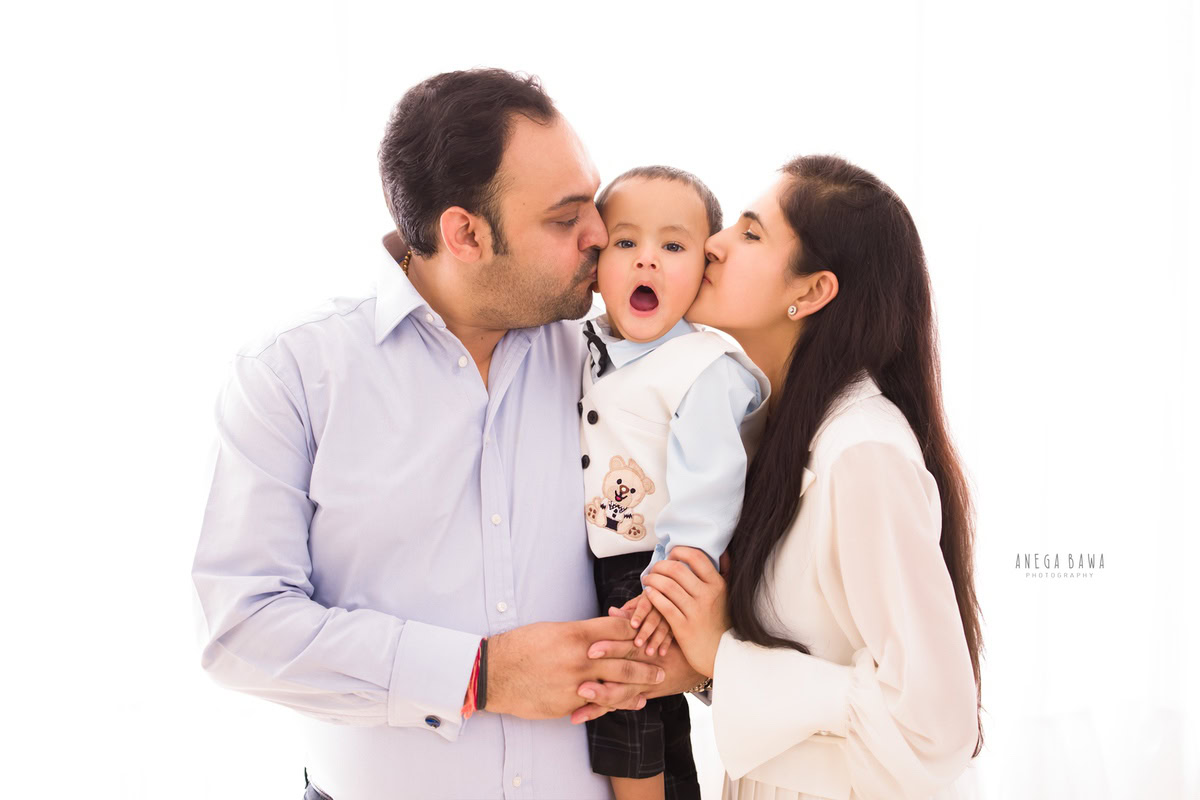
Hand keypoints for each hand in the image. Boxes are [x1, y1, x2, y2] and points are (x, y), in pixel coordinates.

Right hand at [483, 618, 666, 719]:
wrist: (494, 673)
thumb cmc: (522, 647)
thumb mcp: (553, 630)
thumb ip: (581, 632)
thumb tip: (603, 633)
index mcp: (576, 634)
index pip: (618, 629)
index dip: (636, 629)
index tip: (648, 630)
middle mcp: (581, 658)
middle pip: (625, 657)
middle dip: (647, 659)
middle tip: (662, 661)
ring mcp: (577, 683)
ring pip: (618, 683)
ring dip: (640, 683)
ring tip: (655, 681)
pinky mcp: (570, 703)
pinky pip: (601, 703)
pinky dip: (620, 702)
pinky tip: (633, 702)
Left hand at [570, 611, 704, 724]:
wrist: (696, 666)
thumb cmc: (672, 641)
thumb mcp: (658, 627)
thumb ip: (631, 620)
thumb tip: (611, 610)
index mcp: (647, 646)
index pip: (629, 646)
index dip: (611, 648)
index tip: (590, 650)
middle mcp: (646, 667)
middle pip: (623, 675)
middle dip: (602, 682)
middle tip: (581, 686)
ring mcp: (645, 683)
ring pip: (622, 694)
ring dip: (600, 700)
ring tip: (579, 705)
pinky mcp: (642, 695)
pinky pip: (621, 703)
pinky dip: (602, 709)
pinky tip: (579, 715)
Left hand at [627, 592, 673, 656]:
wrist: (669, 597)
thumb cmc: (648, 601)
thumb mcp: (638, 602)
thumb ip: (627, 608)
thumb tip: (611, 611)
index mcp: (650, 596)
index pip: (644, 605)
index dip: (638, 615)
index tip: (633, 625)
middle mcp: (662, 604)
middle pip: (654, 618)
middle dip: (646, 631)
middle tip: (638, 644)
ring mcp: (671, 614)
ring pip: (664, 627)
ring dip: (656, 640)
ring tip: (649, 652)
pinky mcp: (677, 624)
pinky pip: (672, 634)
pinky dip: (667, 644)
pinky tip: (662, 653)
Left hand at [641, 546, 728, 678]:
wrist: (722, 653)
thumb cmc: (721, 622)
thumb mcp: (727, 595)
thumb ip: (725, 572)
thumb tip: (723, 551)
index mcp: (717, 585)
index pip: (696, 557)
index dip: (679, 552)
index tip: (671, 555)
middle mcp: (707, 596)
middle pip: (677, 569)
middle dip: (660, 565)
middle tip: (654, 568)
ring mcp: (695, 611)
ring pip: (667, 586)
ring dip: (652, 579)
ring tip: (648, 580)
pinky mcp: (683, 627)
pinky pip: (663, 606)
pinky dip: (653, 596)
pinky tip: (649, 593)